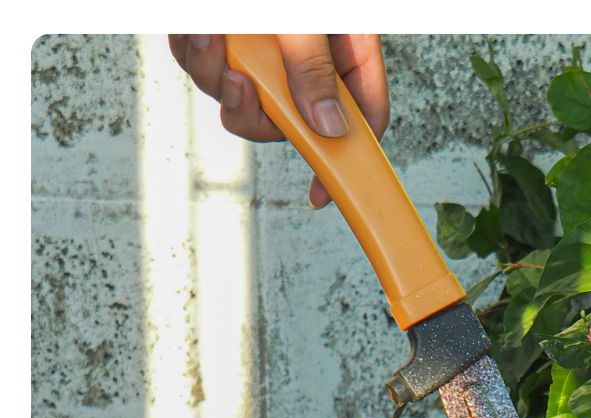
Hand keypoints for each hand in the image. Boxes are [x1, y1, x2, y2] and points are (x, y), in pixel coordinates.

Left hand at [169, 33, 388, 208]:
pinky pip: (206, 63)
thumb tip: (327, 130)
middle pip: (291, 119)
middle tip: (244, 83)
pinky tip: (199, 24)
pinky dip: (194, 48)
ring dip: (217, 74)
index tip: (324, 192)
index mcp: (348, 45)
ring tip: (212, 32)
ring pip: (241, 94)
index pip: (361, 119)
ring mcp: (264, 44)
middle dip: (258, 111)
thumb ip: (313, 66)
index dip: (345, 163)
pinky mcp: (225, 33)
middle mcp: (307, 51)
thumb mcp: (302, 16)